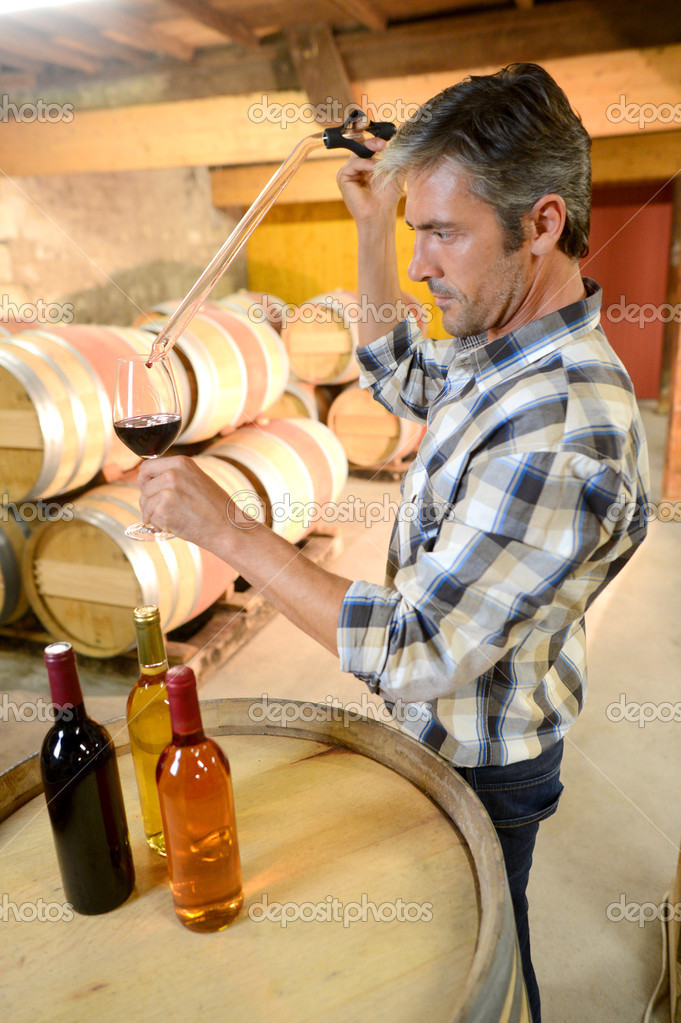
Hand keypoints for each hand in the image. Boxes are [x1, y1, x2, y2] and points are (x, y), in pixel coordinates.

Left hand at [137, 456, 255, 553]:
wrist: (228, 527)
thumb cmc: (216, 508)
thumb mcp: (197, 480)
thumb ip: (175, 476)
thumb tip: (151, 481)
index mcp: (181, 463)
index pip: (147, 467)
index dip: (144, 481)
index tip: (147, 491)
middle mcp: (172, 473)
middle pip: (144, 486)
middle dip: (148, 501)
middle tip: (159, 511)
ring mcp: (167, 491)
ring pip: (145, 503)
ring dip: (152, 515)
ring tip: (170, 520)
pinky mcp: (164, 510)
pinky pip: (150, 518)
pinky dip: (158, 525)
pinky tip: (172, 527)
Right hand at [336, 137, 403, 225]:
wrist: (380, 213)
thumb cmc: (388, 196)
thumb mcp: (394, 169)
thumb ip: (392, 154)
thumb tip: (394, 138)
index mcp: (367, 166)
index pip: (367, 146)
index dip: (373, 140)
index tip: (385, 138)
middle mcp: (356, 169)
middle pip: (360, 146)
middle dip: (372, 143)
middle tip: (383, 144)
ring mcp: (348, 173)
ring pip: (357, 153)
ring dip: (370, 154)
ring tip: (380, 163)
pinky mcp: (343, 178)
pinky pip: (353, 163)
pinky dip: (364, 164)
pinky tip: (373, 169)